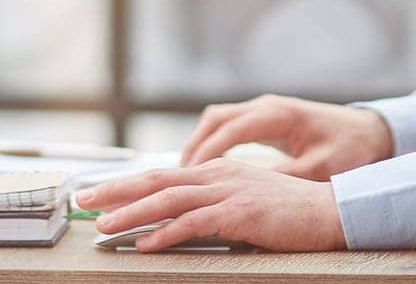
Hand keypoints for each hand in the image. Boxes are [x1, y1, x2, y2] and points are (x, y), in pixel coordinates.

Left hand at [76, 158, 345, 251]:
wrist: (330, 212)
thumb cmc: (290, 213)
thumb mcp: (245, 201)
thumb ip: (214, 205)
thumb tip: (181, 220)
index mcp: (217, 171)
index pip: (163, 174)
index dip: (128, 183)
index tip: (100, 193)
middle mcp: (218, 175)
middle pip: (157, 179)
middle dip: (117, 190)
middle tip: (85, 200)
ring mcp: (228, 192)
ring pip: (168, 200)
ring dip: (132, 214)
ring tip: (104, 227)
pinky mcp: (240, 213)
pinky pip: (194, 223)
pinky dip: (165, 234)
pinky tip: (145, 245)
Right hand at [179, 93, 394, 179]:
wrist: (370, 131)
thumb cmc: (349, 150)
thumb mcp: (321, 169)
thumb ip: (286, 178)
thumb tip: (250, 190)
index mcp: (278, 115)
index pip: (229, 130)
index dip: (205, 153)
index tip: (188, 175)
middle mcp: (266, 106)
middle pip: (215, 118)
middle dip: (194, 146)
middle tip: (179, 177)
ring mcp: (265, 109)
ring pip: (218, 118)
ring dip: (200, 142)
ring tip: (187, 173)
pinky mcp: (267, 118)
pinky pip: (229, 124)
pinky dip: (212, 141)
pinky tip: (207, 165)